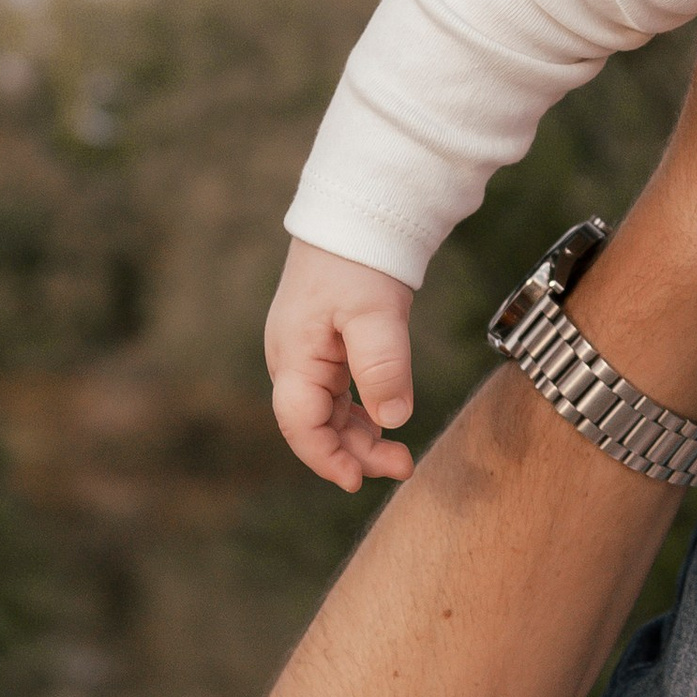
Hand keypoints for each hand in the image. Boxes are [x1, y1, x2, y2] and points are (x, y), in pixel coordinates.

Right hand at [265, 240, 415, 491]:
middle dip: (355, 454)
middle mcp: (294, 361)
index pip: (300, 426)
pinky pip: (339, 396)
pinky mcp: (328, 347)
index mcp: (294, 357)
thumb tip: (393, 420)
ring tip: (401, 457)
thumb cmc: (357, 259)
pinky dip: (362, 416)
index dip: (327, 459)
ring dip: (362, 439)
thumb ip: (382, 366)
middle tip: (402, 467)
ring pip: (330, 414)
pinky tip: (386, 424)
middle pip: (316, 426)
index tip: (359, 482)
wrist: (357, 214)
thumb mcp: (373, 312)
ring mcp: (309, 355)